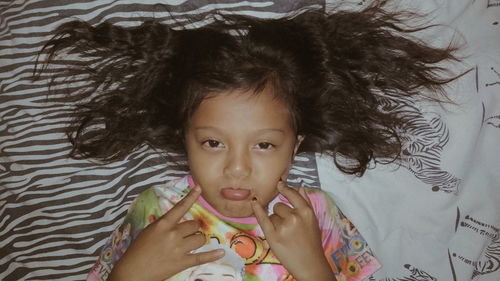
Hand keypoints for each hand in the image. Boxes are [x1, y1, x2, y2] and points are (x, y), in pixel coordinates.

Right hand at [109, 185, 224, 280]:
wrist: (132, 272)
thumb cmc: (137, 251)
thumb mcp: (148, 231)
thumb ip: (164, 225)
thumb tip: (176, 221)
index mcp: (163, 224)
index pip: (180, 207)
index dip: (191, 197)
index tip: (199, 187)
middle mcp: (173, 234)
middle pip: (194, 225)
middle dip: (192, 228)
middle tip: (186, 234)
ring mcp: (179, 248)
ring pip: (200, 238)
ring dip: (197, 240)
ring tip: (189, 244)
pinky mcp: (182, 262)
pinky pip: (201, 257)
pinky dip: (212, 255)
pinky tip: (220, 252)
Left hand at [251, 181, 336, 280]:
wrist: (310, 265)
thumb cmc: (312, 243)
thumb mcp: (313, 221)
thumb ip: (306, 203)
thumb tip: (299, 187)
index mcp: (306, 212)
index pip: (292, 194)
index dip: (284, 188)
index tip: (279, 183)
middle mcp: (295, 217)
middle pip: (279, 206)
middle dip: (280, 214)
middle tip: (289, 229)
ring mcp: (283, 226)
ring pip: (272, 215)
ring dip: (275, 222)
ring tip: (285, 235)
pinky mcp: (273, 236)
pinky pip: (262, 218)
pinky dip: (257, 209)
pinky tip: (254, 202)